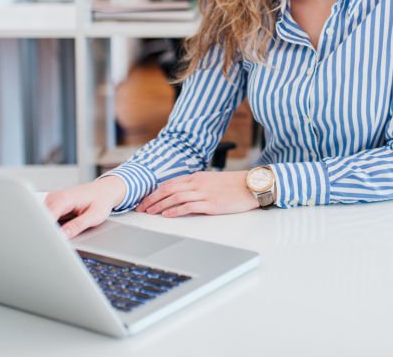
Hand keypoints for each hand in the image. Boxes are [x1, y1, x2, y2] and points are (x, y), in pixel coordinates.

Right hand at [44, 176, 126, 238]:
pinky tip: (64, 226)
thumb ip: (78, 225)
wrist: (104, 190)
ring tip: (67, 230)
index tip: (53, 242)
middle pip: (42, 219)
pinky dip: (53, 226)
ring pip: (43, 220)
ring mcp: (52, 200)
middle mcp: (55, 197)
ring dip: (51, 229)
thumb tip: (63, 235)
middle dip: (48, 231)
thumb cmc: (101, 200)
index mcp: (64, 198)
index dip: (48, 232)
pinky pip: (47, 219)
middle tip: (60, 240)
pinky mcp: (52, 205)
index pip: (47, 218)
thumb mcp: (95, 215)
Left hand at [134, 171, 258, 216]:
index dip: (154, 192)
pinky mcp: (211, 204)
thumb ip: (197, 186)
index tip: (145, 200)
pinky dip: (175, 211)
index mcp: (197, 177)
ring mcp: (204, 193)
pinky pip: (189, 206)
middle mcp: (198, 183)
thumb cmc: (234, 185)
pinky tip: (167, 215)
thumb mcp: (212, 181)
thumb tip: (182, 195)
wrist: (252, 186)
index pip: (170, 183)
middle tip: (140, 208)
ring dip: (159, 205)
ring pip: (175, 197)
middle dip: (151, 199)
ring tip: (149, 213)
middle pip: (168, 190)